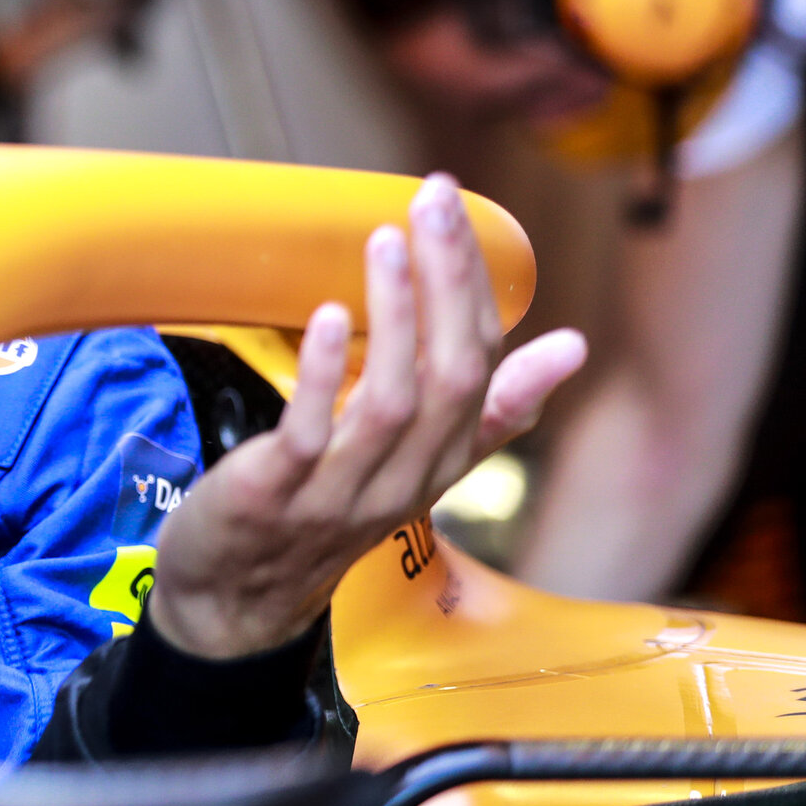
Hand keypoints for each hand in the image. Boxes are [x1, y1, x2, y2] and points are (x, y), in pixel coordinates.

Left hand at [147, 175, 586, 660]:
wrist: (234, 604)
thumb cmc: (321, 516)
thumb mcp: (412, 465)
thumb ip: (487, 409)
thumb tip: (572, 346)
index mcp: (437, 464)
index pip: (482, 370)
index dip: (476, 289)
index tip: (462, 211)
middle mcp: (403, 480)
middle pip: (452, 378)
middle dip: (450, 283)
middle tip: (434, 201)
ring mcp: (341, 492)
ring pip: (393, 402)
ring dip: (396, 316)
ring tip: (388, 241)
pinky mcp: (277, 496)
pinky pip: (312, 433)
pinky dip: (326, 372)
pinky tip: (329, 315)